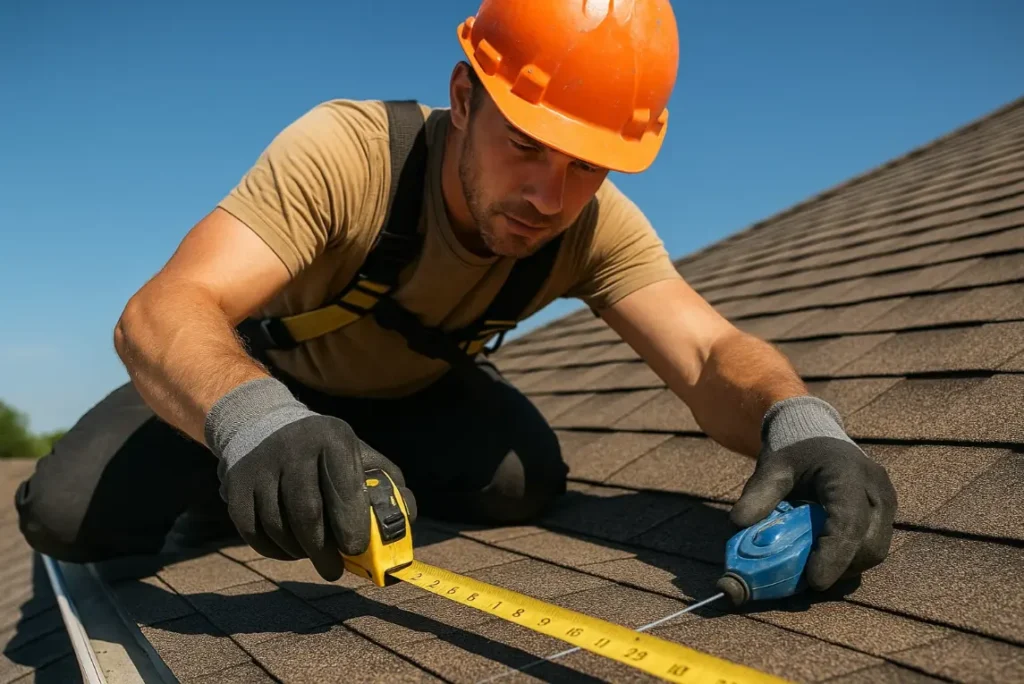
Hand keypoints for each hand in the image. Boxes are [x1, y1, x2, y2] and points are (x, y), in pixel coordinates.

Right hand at [205, 378, 415, 580]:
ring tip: (312, 554)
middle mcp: (293, 447)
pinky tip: (289, 549)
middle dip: (323, 550)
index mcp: (332, 437)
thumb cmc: (327, 453)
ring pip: (277, 526)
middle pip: (306, 513)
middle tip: (334, 570)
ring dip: (297, 551)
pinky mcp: (235, 485)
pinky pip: (252, 530)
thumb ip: (388, 487)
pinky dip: (272, 549)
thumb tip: (406, 521)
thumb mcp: (361, 456)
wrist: (265, 425)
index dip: (351, 523)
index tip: (357, 549)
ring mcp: (260, 465)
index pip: (343, 486)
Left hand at [730, 396, 896, 590]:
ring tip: (811, 568)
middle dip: (839, 568)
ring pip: (875, 551)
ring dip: (845, 568)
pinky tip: (824, 559)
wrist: (817, 436)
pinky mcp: (884, 515)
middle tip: (804, 579)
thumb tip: (738, 525)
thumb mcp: (772, 467)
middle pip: (869, 544)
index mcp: (849, 472)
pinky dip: (849, 560)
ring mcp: (885, 502)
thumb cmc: (794, 452)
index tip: (814, 581)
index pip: (849, 521)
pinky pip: (873, 547)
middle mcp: (876, 488)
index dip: (834, 554)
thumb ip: (757, 494)